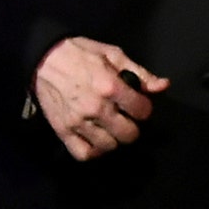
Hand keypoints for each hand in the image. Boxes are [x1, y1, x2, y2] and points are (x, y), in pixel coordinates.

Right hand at [31, 37, 168, 160]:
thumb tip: (163, 85)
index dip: (144, 108)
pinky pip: (83, 154)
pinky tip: (97, 140)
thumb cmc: (82, 54)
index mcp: (111, 87)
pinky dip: (94, 151)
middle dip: (132, 127)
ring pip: (109, 146)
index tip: (138, 105)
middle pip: (128, 134)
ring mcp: (78, 122)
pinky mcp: (62, 131)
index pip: (142, 112)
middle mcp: (96, 108)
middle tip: (125, 118)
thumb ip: (140, 73)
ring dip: (114, 138)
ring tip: (111, 128)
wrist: (45, 59)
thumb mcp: (114, 55)